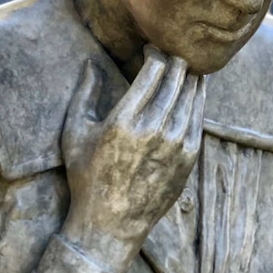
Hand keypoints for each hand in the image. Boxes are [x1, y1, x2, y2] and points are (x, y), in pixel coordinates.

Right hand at [59, 46, 205, 272]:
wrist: (110, 224)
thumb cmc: (86, 176)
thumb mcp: (74, 133)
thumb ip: (83, 94)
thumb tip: (89, 63)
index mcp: (124, 120)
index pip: (154, 70)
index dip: (155, 52)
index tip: (150, 47)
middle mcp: (154, 130)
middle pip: (177, 78)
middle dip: (174, 59)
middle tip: (169, 53)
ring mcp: (176, 145)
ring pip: (193, 95)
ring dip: (189, 76)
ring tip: (183, 67)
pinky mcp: (189, 158)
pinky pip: (199, 117)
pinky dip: (197, 98)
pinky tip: (192, 89)